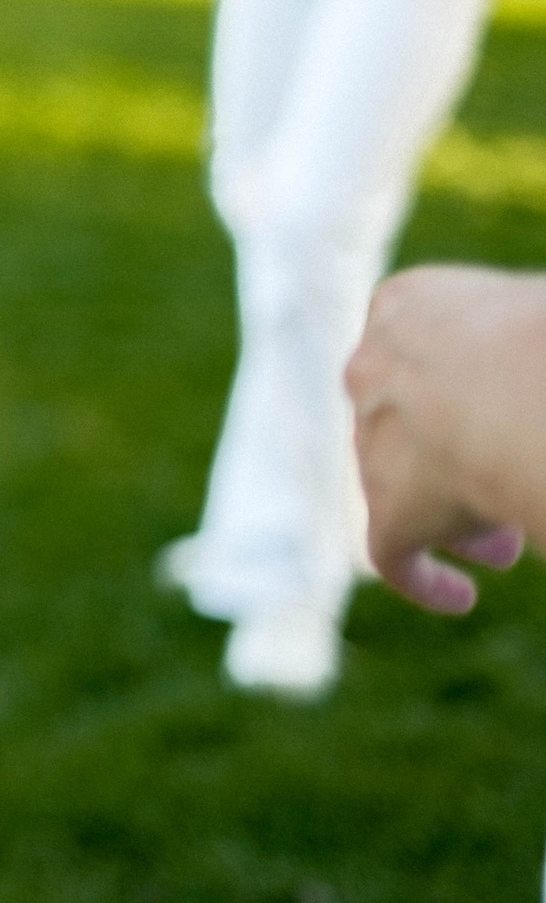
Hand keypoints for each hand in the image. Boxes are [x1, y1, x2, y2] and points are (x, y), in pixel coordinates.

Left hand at [347, 266, 533, 611]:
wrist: (521, 384)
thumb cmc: (544, 334)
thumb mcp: (533, 303)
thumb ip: (523, 319)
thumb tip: (529, 322)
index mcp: (406, 307)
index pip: (424, 351)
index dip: (460, 391)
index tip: (499, 422)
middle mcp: (373, 369)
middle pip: (408, 420)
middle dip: (451, 458)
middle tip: (497, 494)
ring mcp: (373, 439)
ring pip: (400, 484)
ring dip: (450, 517)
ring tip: (501, 548)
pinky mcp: (390, 508)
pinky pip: (393, 552)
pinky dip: (420, 576)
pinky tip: (457, 599)